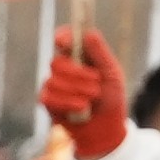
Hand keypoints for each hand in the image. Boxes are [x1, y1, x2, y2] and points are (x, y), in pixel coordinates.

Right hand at [41, 24, 128, 158]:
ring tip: (92, 100)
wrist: (105, 127)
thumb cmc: (111, 97)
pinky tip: (80, 108)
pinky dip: (67, 103)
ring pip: (54, 81)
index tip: (64, 42)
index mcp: (79, 54)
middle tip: (96, 83)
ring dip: (77, 91)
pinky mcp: (47, 101)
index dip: (62, 37)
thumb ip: (100, 53)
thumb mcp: (112, 73)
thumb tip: (88, 33)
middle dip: (78, 74)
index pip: (64, 38)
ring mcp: (53, 83)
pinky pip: (48, 97)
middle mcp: (64, 67)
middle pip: (57, 62)